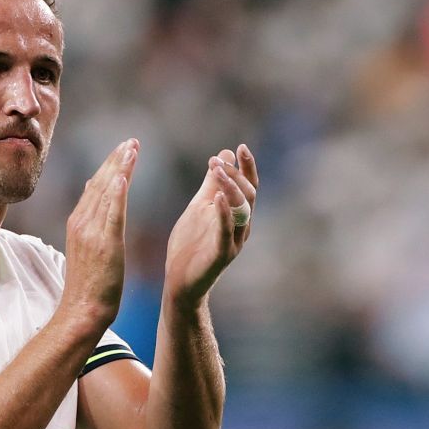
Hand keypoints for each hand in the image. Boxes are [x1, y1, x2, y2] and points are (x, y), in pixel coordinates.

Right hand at [60, 138, 138, 327]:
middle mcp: (82, 222)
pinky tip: (123, 176)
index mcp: (78, 222)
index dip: (109, 165)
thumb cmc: (89, 285)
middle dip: (115, 159)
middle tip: (132, 141)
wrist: (83, 310)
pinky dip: (116, 193)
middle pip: (100, 183)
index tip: (123, 149)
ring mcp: (91, 232)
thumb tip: (92, 194)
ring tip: (132, 148)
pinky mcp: (104, 244)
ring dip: (119, 168)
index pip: (95, 186)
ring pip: (106, 192)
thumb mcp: (87, 248)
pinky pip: (111, 213)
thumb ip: (90, 221)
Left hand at [164, 143, 256, 306]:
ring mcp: (234, 241)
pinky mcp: (222, 254)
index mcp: (237, 215)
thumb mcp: (200, 207)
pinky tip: (218, 197)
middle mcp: (241, 227)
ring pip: (241, 210)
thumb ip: (212, 183)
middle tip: (217, 159)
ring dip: (230, 187)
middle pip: (248, 195)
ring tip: (217, 169)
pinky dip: (224, 213)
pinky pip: (226, 231)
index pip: (248, 186)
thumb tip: (224, 154)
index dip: (247, 167)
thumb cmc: (191, 244)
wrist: (180, 281)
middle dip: (235, 174)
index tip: (239, 147)